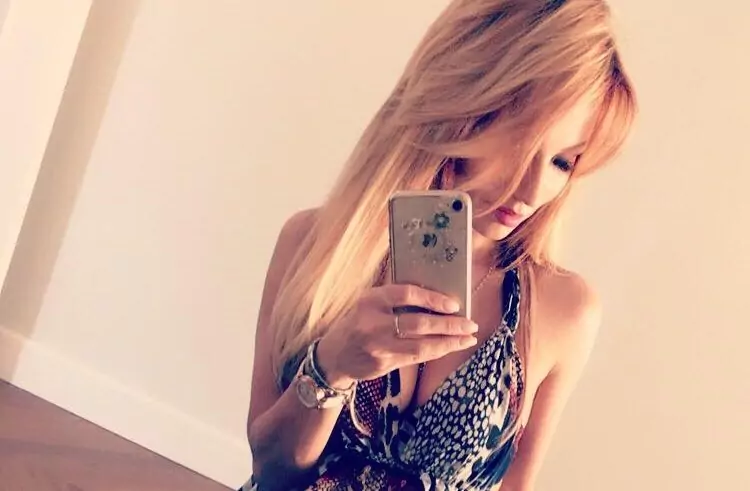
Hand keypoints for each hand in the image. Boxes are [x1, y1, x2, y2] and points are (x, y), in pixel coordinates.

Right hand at [316, 284, 477, 386]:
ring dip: (449, 342)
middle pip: (419, 322)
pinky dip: (436, 351)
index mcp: (371, 300)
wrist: (334, 356)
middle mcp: (373, 322)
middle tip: (470, 324)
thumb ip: (396, 300)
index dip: (434, 298)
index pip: (407, 294)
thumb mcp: (370, 304)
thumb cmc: (358, 324)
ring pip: (421, 344)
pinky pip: (416, 357)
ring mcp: (378, 346)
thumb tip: (437, 298)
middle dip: (450, 324)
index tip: (454, 304)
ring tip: (468, 338)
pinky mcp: (383, 364)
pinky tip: (450, 347)